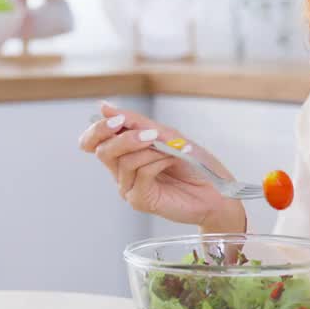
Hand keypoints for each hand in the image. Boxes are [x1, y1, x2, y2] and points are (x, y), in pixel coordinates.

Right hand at [78, 102, 245, 231]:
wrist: (217, 190)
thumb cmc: (194, 163)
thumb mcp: (166, 134)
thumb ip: (135, 122)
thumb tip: (105, 107)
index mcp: (124, 153)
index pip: (92, 142)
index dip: (97, 129)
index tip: (116, 120)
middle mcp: (122, 172)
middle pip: (102, 151)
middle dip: (125, 138)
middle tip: (150, 134)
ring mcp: (129, 187)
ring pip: (124, 162)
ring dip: (151, 149)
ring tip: (172, 150)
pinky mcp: (140, 201)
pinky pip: (140, 174)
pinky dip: (158, 161)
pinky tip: (172, 160)